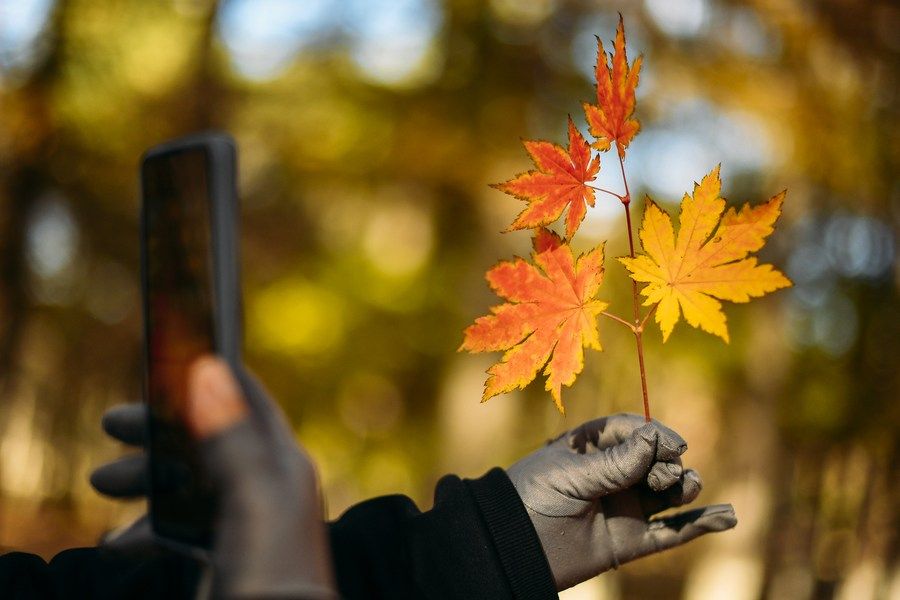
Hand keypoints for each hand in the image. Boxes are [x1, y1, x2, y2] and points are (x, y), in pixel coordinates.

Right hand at [91, 357, 335, 598]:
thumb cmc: (270, 572)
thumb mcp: (250, 499)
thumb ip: (232, 438)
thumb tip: (210, 367)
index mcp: (281, 463)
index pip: (244, 400)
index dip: (204, 376)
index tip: (161, 362)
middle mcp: (267, 485)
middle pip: (206, 439)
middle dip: (158, 431)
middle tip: (110, 425)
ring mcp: (246, 520)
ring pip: (189, 484)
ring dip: (146, 481)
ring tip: (101, 485)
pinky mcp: (226, 555)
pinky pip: (181, 529)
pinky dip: (148, 530)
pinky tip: (119, 544)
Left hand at [506, 413, 735, 590]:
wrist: (513, 548)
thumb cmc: (530, 499)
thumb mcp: (568, 475)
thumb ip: (613, 463)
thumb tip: (655, 439)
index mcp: (591, 447)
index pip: (633, 430)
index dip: (654, 433)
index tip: (670, 443)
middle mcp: (612, 475)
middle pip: (656, 460)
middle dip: (668, 463)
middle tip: (663, 475)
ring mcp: (624, 507)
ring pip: (669, 493)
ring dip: (686, 487)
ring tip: (685, 488)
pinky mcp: (632, 542)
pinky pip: (673, 533)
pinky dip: (701, 525)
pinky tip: (728, 517)